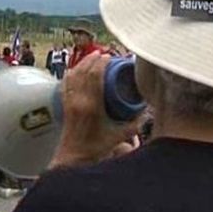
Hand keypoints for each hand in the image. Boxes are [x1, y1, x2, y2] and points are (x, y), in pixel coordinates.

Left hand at [50, 52, 144, 168]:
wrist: (74, 157)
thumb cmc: (95, 148)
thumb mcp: (119, 136)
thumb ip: (136, 124)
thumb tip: (148, 110)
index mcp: (92, 105)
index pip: (95, 76)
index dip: (101, 63)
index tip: (110, 56)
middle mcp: (78, 100)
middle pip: (84, 71)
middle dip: (93, 59)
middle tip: (103, 54)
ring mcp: (69, 102)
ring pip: (73, 75)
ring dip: (82, 63)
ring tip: (92, 57)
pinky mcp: (64, 105)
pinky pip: (66, 83)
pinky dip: (72, 73)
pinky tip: (77, 69)